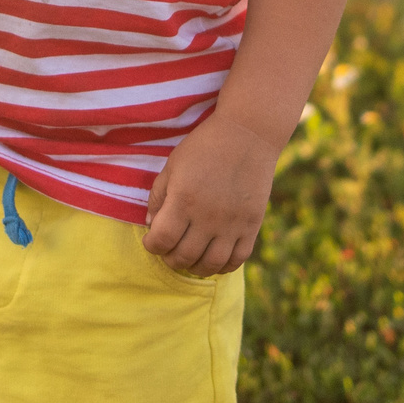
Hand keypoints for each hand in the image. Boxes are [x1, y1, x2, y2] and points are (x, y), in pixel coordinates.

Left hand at [142, 112, 281, 275]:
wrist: (248, 134)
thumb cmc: (204, 147)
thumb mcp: (172, 166)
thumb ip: (158, 196)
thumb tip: (151, 226)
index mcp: (183, 199)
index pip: (162, 240)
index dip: (152, 246)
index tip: (151, 241)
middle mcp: (208, 216)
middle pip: (184, 256)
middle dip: (170, 259)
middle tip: (169, 251)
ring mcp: (232, 223)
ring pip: (211, 264)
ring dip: (195, 268)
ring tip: (190, 259)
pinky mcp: (252, 225)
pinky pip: (238, 259)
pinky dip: (224, 266)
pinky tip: (214, 259)